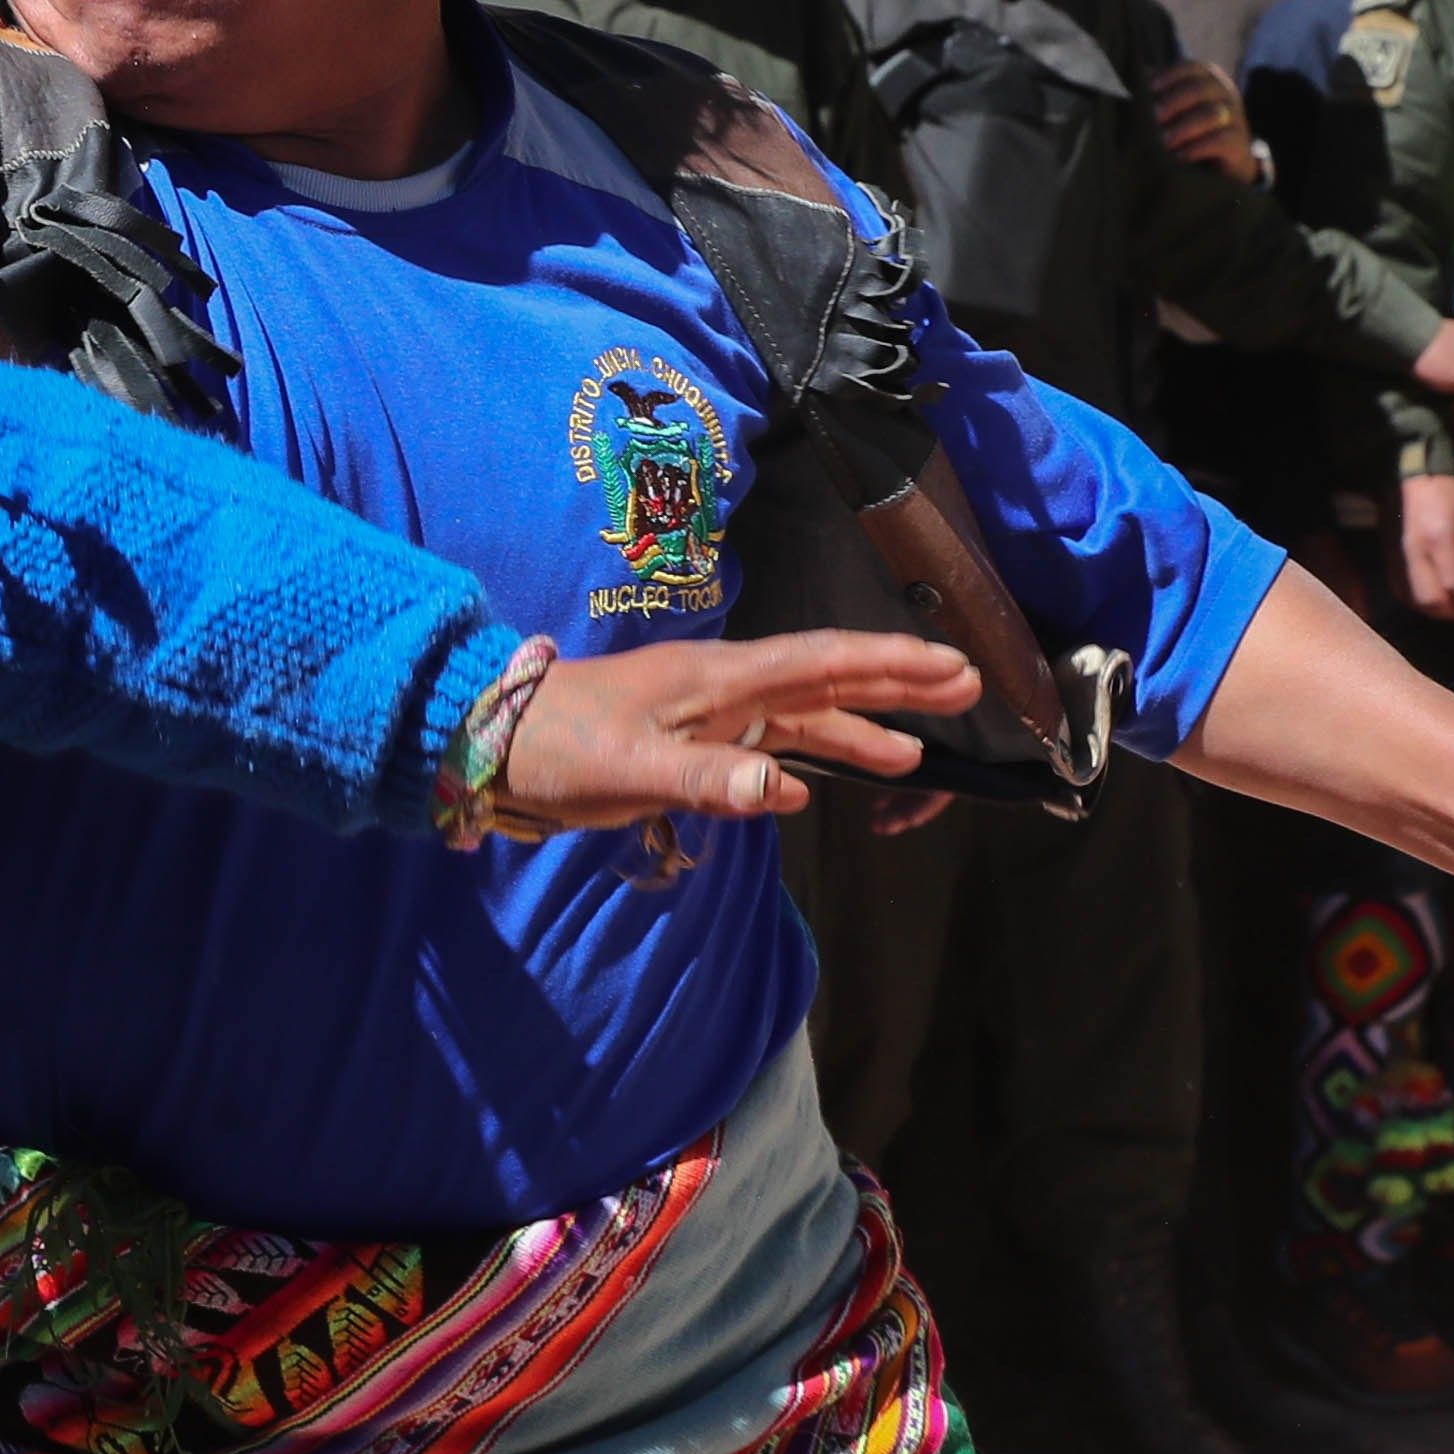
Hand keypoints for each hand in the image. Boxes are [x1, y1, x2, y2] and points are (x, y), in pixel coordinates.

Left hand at [493, 631, 984, 829]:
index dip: (887, 666)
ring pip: (799, 716)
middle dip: (892, 684)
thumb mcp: (628, 767)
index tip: (949, 666)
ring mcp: (706, 715)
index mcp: (717, 679)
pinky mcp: (687, 743)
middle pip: (824, 680)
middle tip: (964, 686)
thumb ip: (706, 780)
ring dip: (857, 728)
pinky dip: (804, 755)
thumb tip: (788, 790)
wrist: (490, 742)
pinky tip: (827, 777)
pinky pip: (763, 744)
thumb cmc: (555, 747)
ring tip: (917, 752)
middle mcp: (722, 688)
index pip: (820, 664)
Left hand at [1150, 58, 1255, 183]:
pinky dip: (1198, 148)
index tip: (1149, 89)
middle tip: (1153, 118)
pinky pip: (1222, 139)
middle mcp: (1224, 93)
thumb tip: (1118, 78)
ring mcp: (1235, 117)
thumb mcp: (1172, 108)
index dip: (1170, 76)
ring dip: (1183, 127)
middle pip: (1200, 89)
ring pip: (1211, 114)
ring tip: (1163, 143)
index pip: (1191, 68)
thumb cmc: (1188, 128)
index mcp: (1207, 79)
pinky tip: (1180, 157)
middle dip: (1173, 102)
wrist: (1223, 163)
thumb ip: (1154, 93)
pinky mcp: (1239, 143)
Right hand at [1394, 469, 1453, 623]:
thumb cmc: (1444, 493)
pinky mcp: (1389, 560)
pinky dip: (1417, 603)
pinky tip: (1431, 601)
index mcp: (1438, 540)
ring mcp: (1398, 559)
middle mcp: (1415, 554)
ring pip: (1414, 599)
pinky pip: (1401, 591)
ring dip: (1434, 612)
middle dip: (1452, 613)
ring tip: (1452, 611)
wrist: (1406, 478)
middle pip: (1431, 598)